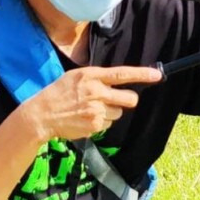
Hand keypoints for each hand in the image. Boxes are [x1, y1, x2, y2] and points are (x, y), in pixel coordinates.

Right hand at [21, 66, 162, 142]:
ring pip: (118, 113)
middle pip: (128, 99)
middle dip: (127, 101)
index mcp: (92, 76)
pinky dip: (101, 123)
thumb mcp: (76, 76)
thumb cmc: (59, 92)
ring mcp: (96, 110)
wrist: (42, 114)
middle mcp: (97, 92)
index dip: (142, 74)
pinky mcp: (95, 126)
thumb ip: (97, 78)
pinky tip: (86, 119)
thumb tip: (116, 81)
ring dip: (110, 112)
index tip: (157, 75)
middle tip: (117, 100)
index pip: (122, 74)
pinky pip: (108, 125)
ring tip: (90, 110)